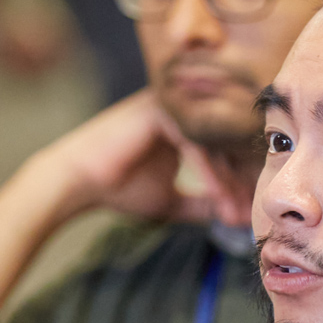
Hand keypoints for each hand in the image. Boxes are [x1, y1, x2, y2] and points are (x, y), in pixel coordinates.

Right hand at [32, 89, 241, 225]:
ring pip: (213, 144)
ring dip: (226, 181)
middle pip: (224, 145)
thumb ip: (201, 202)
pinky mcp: (162, 111)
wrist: (77, 181)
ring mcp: (172, 108)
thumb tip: (231, 215)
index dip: (236, 182)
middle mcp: (182, 112)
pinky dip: (208, 173)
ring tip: (232, 212)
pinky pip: (195, 143)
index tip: (244, 213)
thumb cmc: (118, 189)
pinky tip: (217, 197)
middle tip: (246, 213)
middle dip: (237, 182)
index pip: (223, 150)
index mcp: (185, 126)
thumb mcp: (171, 199)